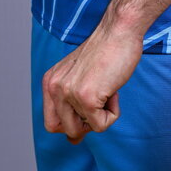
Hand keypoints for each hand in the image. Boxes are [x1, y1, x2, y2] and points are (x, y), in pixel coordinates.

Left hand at [41, 19, 143, 143]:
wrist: (120, 29)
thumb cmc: (106, 50)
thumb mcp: (80, 76)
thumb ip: (72, 104)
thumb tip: (72, 141)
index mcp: (50, 81)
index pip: (51, 123)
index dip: (71, 123)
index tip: (87, 110)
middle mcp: (55, 87)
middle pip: (67, 130)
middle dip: (87, 122)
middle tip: (100, 99)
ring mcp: (69, 93)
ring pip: (84, 130)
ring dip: (101, 115)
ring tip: (107, 89)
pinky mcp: (86, 98)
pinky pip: (101, 125)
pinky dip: (113, 112)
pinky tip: (114, 89)